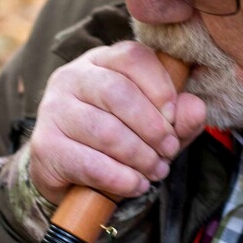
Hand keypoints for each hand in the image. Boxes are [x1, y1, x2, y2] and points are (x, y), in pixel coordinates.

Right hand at [28, 41, 206, 204]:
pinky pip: (89, 163)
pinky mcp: (46, 146)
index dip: (160, 88)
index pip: (132, 57)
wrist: (70, 177)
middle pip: (117, 93)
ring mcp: (54, 110)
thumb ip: (179, 118)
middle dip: (152, 127)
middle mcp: (72, 77)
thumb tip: (196, 108)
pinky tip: (136, 185)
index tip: (174, 119)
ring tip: (156, 171)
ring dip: (139, 156)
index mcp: (101, 62)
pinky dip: (120, 178)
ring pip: (104, 130)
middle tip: (169, 151)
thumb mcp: (155, 128)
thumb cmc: (118, 144)